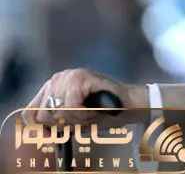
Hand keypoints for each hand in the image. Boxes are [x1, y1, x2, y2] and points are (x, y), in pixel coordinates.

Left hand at [22, 68, 148, 126]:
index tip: (57, 134)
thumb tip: (35, 132)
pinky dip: (83, 115)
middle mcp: (58, 78)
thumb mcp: (72, 120)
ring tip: (90, 114)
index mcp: (53, 87)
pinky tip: (94, 110)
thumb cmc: (102, 112)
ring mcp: (69, 76)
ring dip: (75, 120)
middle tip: (83, 120)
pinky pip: (70, 107)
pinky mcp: (80, 78)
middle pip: (42, 115)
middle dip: (63, 125)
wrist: (128, 104)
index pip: (30, 113)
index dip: (42, 129)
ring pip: (56, 112)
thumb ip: (53, 122)